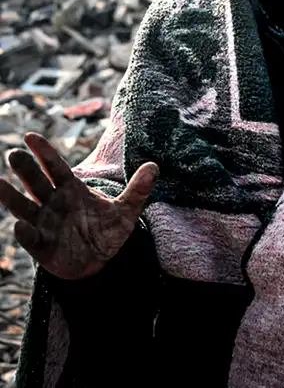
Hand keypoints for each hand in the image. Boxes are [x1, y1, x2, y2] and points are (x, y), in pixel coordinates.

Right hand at [0, 133, 158, 279]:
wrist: (99, 262)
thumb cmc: (107, 231)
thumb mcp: (126, 211)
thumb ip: (138, 190)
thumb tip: (155, 166)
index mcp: (71, 189)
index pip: (55, 167)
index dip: (44, 152)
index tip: (30, 135)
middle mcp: (52, 203)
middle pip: (36, 183)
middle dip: (25, 169)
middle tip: (13, 153)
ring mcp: (44, 224)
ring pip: (24, 208)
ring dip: (11, 197)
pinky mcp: (41, 246)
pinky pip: (31, 239)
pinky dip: (25, 233)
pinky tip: (20, 227)